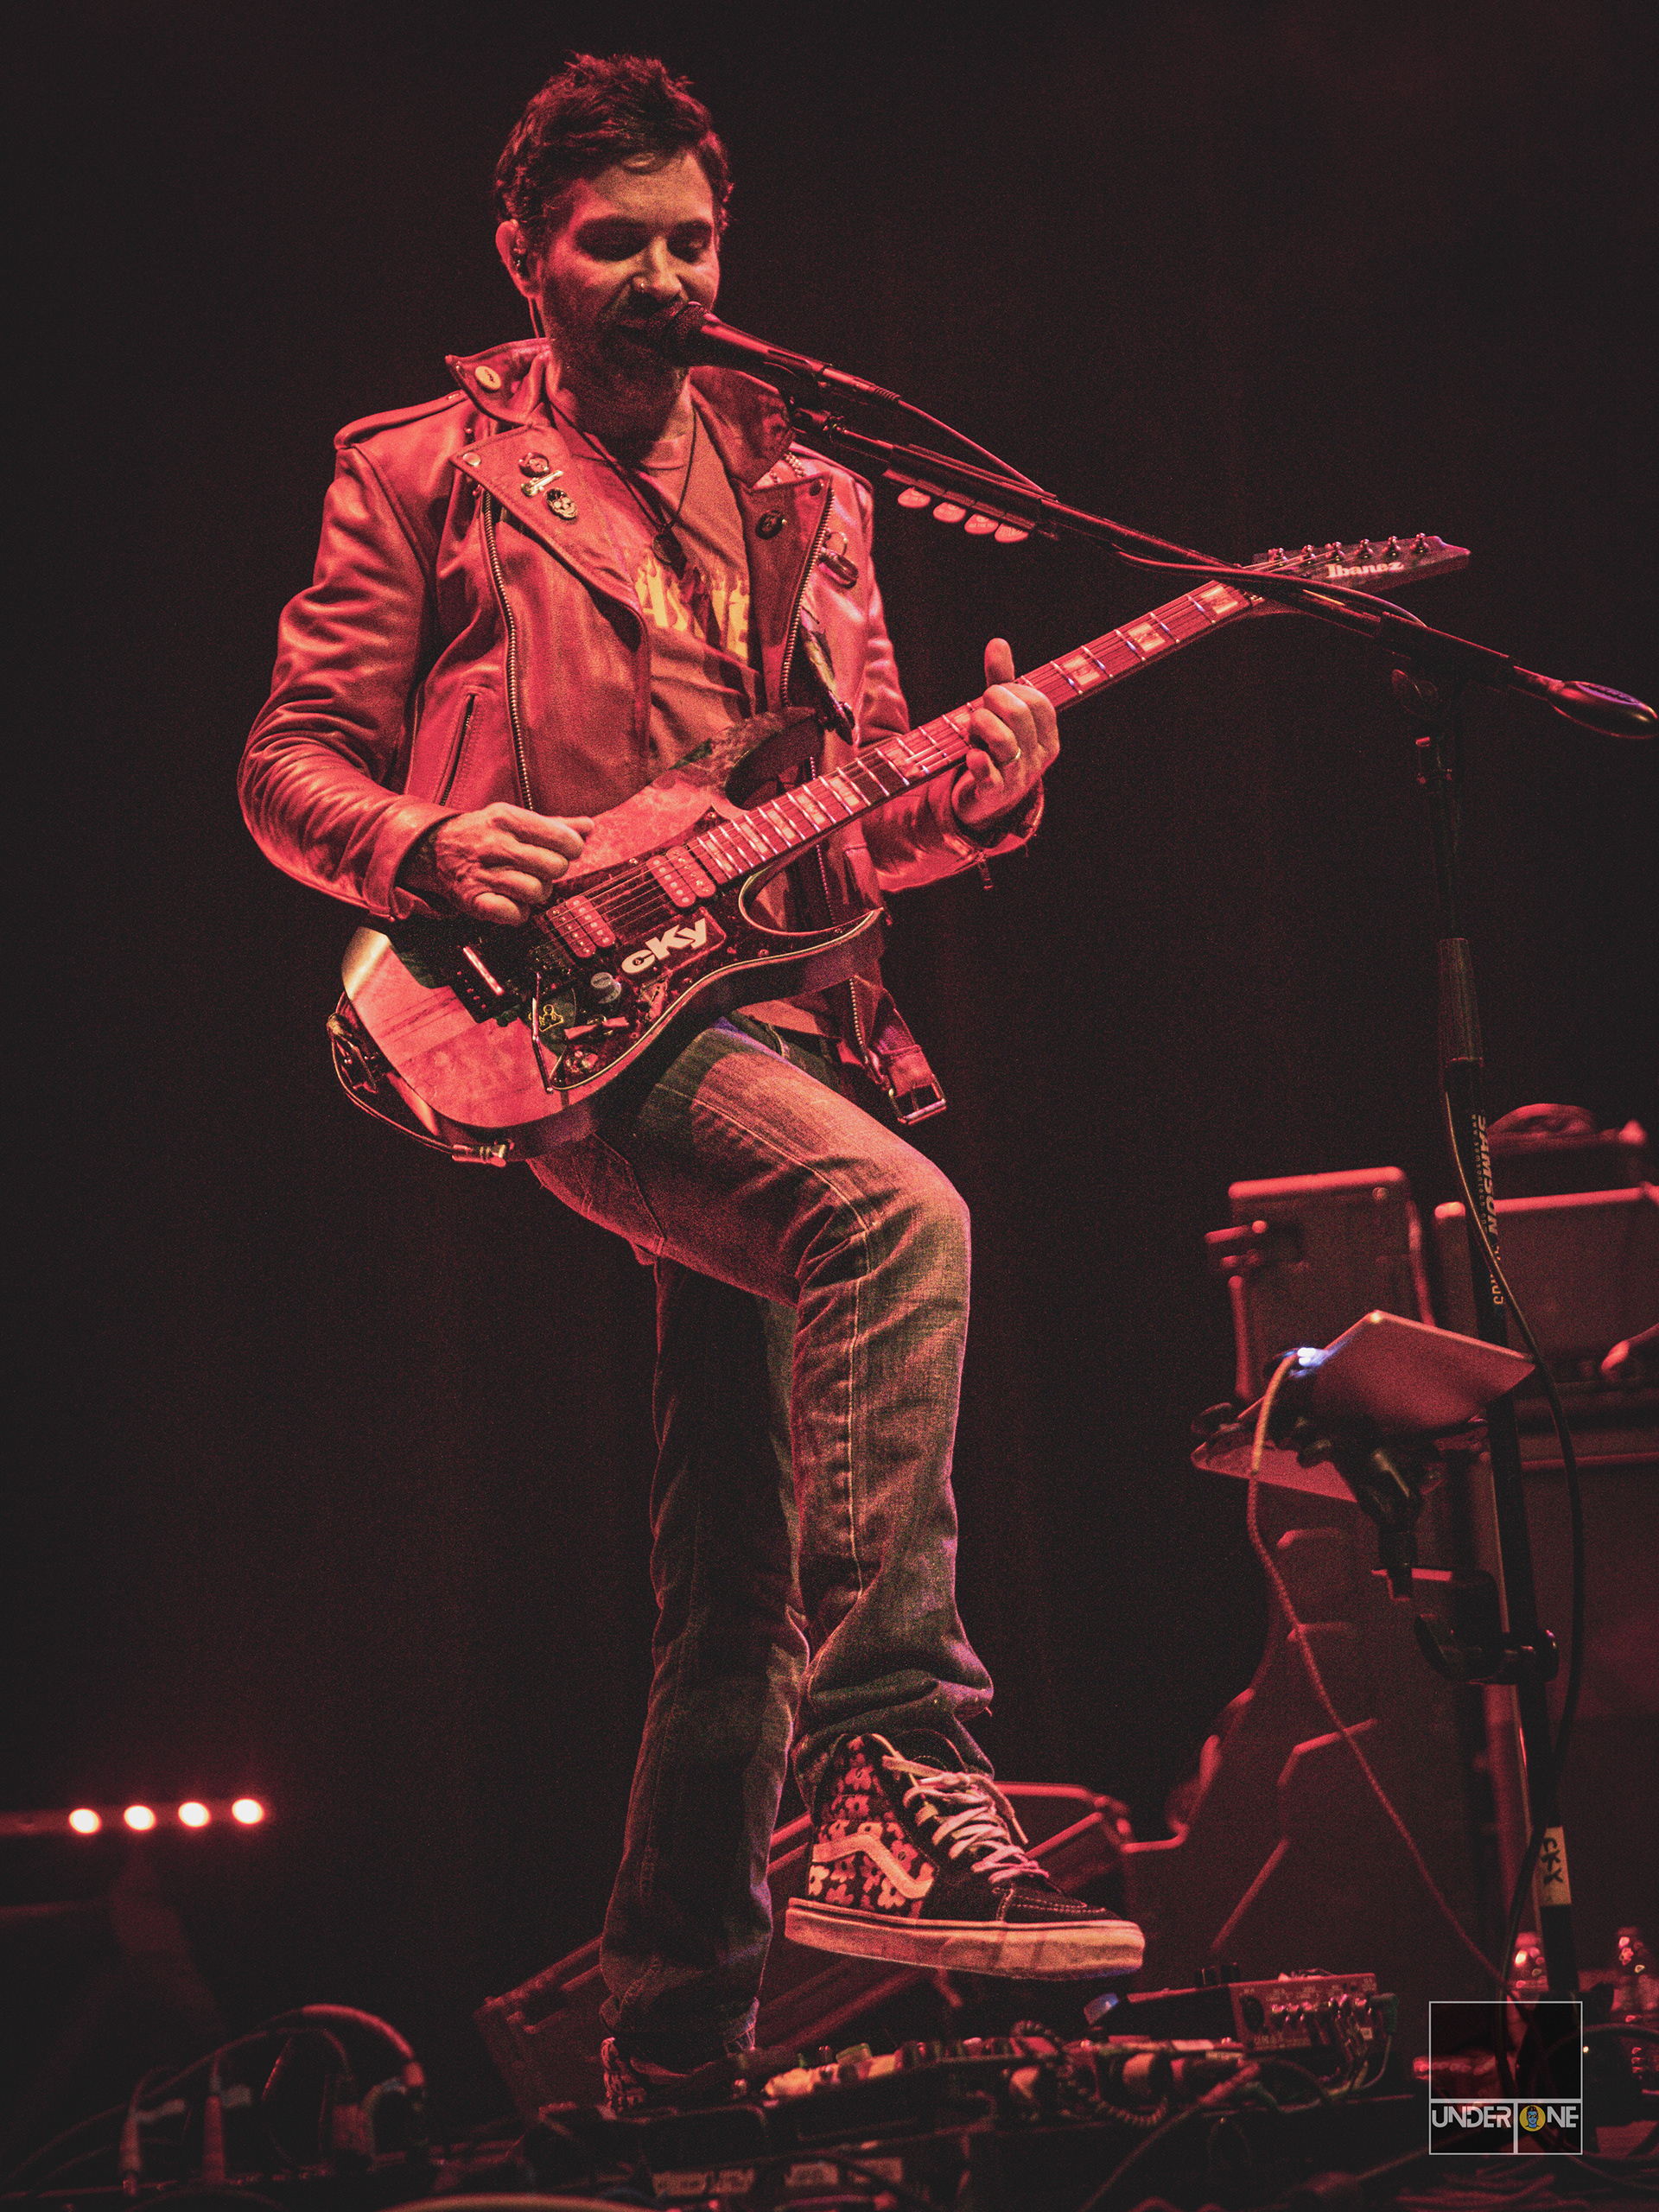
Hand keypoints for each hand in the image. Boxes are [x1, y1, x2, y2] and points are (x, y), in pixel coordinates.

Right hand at [400, 802, 593, 924]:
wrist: (436, 850)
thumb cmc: (485, 834)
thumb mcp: (515, 819)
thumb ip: (553, 824)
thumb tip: (588, 826)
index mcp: (508, 818)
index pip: (563, 838)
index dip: (572, 848)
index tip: (565, 850)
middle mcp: (494, 844)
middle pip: (554, 867)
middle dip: (554, 871)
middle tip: (541, 869)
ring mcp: (482, 873)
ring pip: (537, 892)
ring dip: (537, 893)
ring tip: (525, 884)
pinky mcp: (473, 900)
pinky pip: (514, 914)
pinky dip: (518, 913)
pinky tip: (511, 901)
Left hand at [950, 638, 1058, 832]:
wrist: (986, 803)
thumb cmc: (995, 750)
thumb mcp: (1001, 716)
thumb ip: (1001, 680)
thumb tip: (998, 642)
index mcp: (1047, 738)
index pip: (1038, 702)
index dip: (1012, 690)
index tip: (994, 693)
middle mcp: (1037, 758)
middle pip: (1018, 715)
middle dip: (992, 701)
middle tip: (980, 708)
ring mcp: (1018, 777)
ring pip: (1003, 741)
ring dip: (979, 725)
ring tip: (970, 728)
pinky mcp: (994, 794)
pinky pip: (988, 773)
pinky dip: (976, 760)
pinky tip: (971, 755)